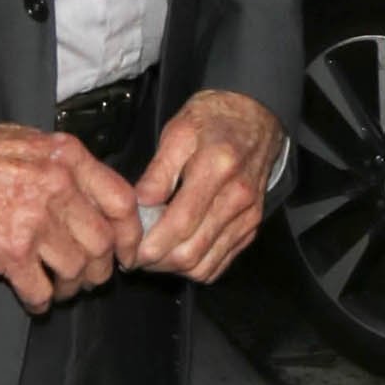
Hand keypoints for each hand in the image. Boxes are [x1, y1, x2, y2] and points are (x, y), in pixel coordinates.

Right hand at [0, 122, 143, 311]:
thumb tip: (100, 203)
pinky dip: (41, 303)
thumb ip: (71, 169)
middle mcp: (57, 188)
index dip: (131, 235)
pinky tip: (36, 300)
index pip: (121, 202)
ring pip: (75, 271)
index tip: (128, 253)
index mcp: (68, 158)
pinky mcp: (10, 251)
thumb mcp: (34, 142)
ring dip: (70, 287)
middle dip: (99, 269)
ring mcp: (34, 221)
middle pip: (102, 244)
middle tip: (88, 276)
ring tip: (59, 286)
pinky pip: (40, 290)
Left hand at [132, 89, 284, 284]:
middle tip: (134, 256)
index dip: (151, 245)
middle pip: (192, 252)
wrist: (255, 115)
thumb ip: (158, 170)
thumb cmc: (213, 120)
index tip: (129, 250)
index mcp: (217, 169)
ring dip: (173, 268)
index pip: (180, 223)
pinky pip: (220, 264)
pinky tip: (176, 254)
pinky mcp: (251, 226)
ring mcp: (248, 216)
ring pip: (205, 265)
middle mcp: (237, 198)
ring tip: (153, 255)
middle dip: (157, 262)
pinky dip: (194, 267)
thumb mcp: (178, 132)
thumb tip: (140, 204)